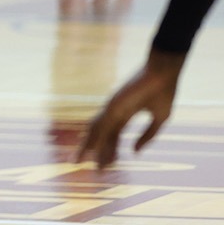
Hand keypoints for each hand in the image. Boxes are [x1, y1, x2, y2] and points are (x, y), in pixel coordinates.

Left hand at [75, 51, 182, 166]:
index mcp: (126, 114)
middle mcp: (115, 111)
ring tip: (80, 161)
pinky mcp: (112, 104)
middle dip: (96, 152)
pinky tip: (87, 148)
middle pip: (102, 135)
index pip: (114, 136)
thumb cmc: (163, 93)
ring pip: (96, 131)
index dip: (111, 150)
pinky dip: (93, 136)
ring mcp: (112, 107)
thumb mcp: (159, 120)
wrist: (163, 74)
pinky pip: (100, 123)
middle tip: (94, 169)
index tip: (109, 165)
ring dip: (88, 146)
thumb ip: (147, 136)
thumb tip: (134, 153)